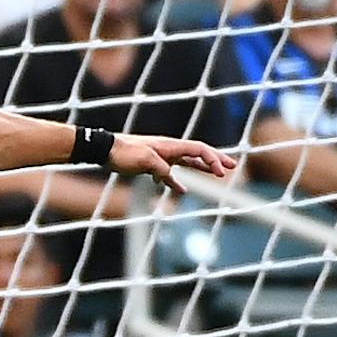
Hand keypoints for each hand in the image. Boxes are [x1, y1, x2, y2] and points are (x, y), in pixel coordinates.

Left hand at [108, 134, 236, 194]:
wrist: (105, 149)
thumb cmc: (123, 152)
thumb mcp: (143, 161)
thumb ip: (160, 168)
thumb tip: (171, 177)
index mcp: (170, 146)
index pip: (198, 149)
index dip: (213, 159)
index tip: (222, 172)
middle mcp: (169, 149)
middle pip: (198, 153)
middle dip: (216, 160)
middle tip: (232, 167)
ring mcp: (162, 157)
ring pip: (187, 162)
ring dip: (202, 168)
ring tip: (216, 175)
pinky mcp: (152, 165)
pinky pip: (170, 173)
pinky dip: (177, 181)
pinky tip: (182, 189)